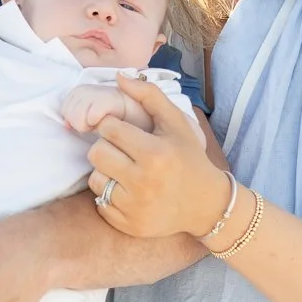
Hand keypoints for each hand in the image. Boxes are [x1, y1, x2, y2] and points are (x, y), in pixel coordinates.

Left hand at [60, 83, 125, 133]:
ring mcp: (94, 92)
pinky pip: (91, 119)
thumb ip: (73, 119)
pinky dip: (98, 125)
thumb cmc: (108, 114)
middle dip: (82, 125)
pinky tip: (107, 122)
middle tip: (96, 122)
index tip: (89, 120)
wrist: (134, 108)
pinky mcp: (107, 99)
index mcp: (76, 92)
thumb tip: (66, 126)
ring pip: (78, 120)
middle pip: (70, 117)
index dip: (76, 121)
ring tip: (101, 122)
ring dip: (89, 127)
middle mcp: (83, 89)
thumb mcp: (86, 116)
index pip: (64, 112)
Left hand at [87, 74, 231, 238]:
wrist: (206, 205)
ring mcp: (135, 206)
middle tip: (123, 151)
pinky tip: (129, 191)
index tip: (125, 132)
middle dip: (106, 148)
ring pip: (95, 179)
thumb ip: (148, 95)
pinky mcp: (128, 225)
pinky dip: (110, 195)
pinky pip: (100, 203)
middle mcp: (143, 181)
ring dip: (106, 172)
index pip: (109, 128)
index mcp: (154, 153)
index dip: (113, 127)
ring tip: (126, 171)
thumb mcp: (175, 123)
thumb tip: (119, 76)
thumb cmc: (189, 158)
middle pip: (97, 153)